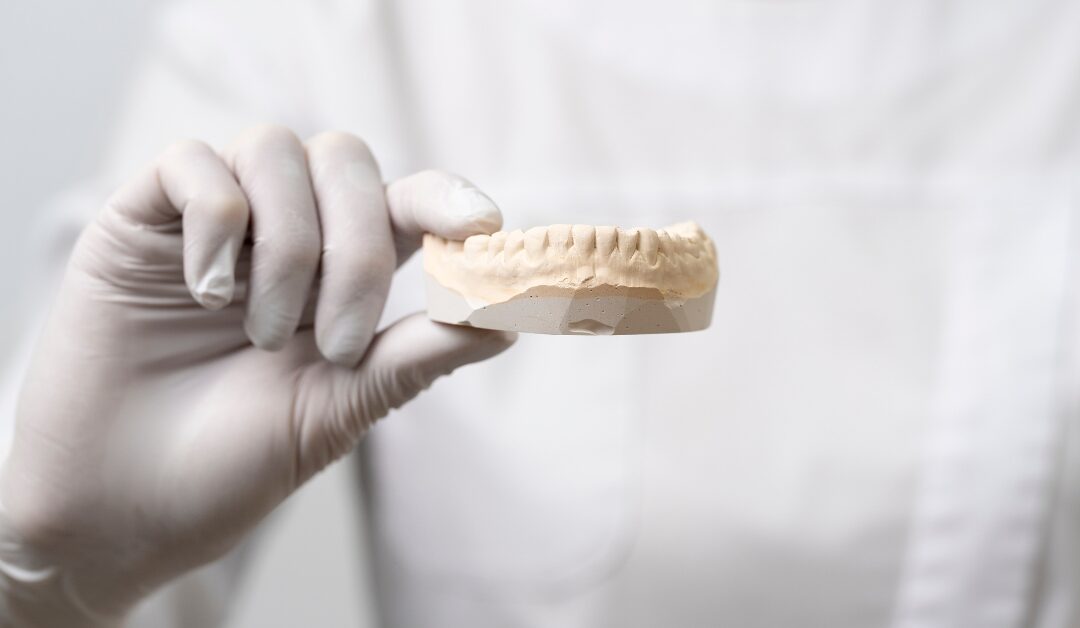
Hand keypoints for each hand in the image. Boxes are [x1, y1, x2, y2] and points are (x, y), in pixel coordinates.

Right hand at [0, 126, 513, 625]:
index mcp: (339, 278)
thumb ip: (416, 356)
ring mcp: (214, 224)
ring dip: (287, 245)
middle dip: (359, 244)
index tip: (483, 227)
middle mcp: (283, 237)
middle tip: (340, 338)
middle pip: (345, 161)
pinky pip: (192, 163)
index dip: (446, 198)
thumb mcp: (337, 410)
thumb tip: (509, 320)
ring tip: (263, 332)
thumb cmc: (229, 466)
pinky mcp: (142, 221)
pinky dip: (216, 220)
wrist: (117, 509)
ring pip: (275, 150)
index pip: (402, 204)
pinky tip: (206, 292)